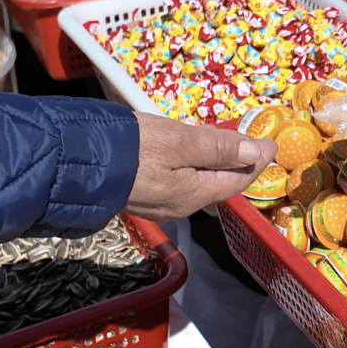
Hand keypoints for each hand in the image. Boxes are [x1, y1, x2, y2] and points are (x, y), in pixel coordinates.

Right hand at [124, 113, 276, 220]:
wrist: (75, 161)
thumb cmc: (132, 149)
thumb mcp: (181, 141)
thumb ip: (219, 147)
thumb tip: (256, 152)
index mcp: (194, 195)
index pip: (237, 180)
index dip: (257, 161)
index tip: (271, 145)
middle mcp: (179, 206)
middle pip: (218, 185)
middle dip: (238, 167)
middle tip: (252, 147)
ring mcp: (157, 204)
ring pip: (197, 185)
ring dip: (214, 168)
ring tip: (225, 149)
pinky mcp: (139, 195)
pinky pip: (177, 182)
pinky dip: (191, 168)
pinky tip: (187, 156)